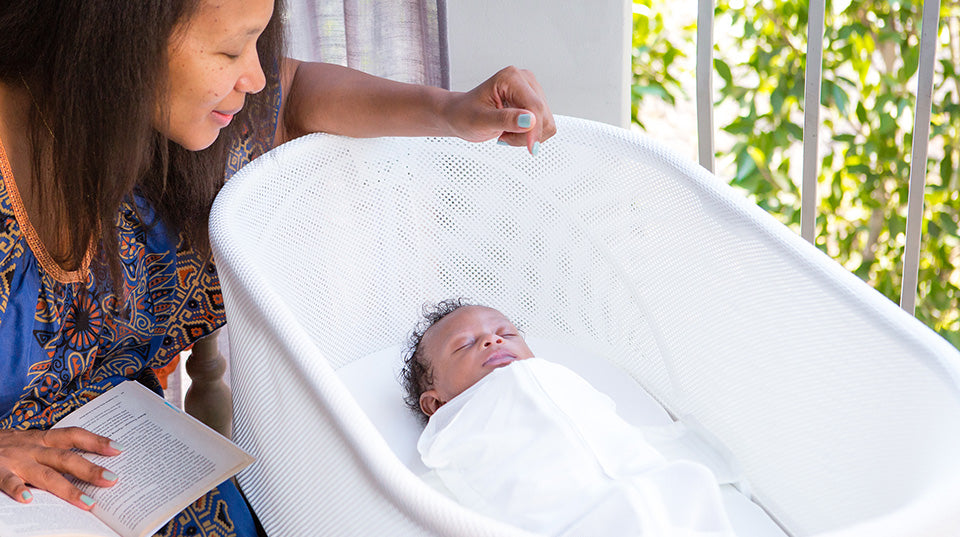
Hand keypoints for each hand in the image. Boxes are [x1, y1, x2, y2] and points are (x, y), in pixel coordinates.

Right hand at [0, 427, 121, 508]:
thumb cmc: (5, 446)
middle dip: (91, 469)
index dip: (96, 440)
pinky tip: (28, 501)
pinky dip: (17, 490)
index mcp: (42, 439)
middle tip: (113, 480)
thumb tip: (85, 466)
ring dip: (68, 489)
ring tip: (87, 502)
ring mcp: (14, 460)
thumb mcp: (30, 443)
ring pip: (45, 475)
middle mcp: (31, 448)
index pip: (74, 435)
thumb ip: (52, 452)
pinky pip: (7, 482)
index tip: (119, 449)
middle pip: (66, 458)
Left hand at [445, 66, 555, 154]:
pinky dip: (529, 135)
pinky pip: (543, 125)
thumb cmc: (465, 114)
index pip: (535, 106)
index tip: (531, 149)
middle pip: (543, 115)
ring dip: (527, 136)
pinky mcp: (534, 102)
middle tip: (504, 136)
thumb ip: (506, 120)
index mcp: (511, 78)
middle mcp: (525, 80)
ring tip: (506, 132)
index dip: (535, 130)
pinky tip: (512, 130)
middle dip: (527, 134)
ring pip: (546, 123)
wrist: (460, 114)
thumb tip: (530, 120)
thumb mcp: (481, 120)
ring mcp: (531, 90)